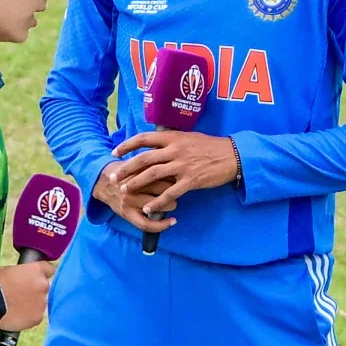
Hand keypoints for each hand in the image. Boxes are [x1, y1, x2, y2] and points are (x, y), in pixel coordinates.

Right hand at [0, 261, 55, 331]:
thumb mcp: (8, 269)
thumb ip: (21, 273)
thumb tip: (21, 277)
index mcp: (37, 270)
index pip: (49, 269)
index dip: (42, 274)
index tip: (35, 278)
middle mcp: (44, 285)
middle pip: (44, 288)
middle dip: (36, 290)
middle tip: (22, 294)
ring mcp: (42, 303)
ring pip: (40, 303)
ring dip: (33, 304)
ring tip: (18, 307)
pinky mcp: (37, 318)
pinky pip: (35, 316)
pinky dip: (28, 316)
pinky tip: (17, 316)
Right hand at [93, 161, 177, 232]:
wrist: (102, 182)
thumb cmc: (125, 171)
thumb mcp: (137, 162)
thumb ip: (154, 162)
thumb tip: (176, 163)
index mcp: (137, 170)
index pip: (163, 172)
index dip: (175, 175)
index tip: (180, 177)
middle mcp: (133, 186)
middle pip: (163, 188)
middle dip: (174, 189)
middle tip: (177, 189)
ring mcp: (130, 201)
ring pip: (158, 205)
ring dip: (170, 204)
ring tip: (173, 202)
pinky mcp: (127, 214)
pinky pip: (147, 224)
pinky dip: (162, 225)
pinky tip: (173, 221)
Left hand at [112, 132, 236, 213]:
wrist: (232, 156)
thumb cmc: (210, 146)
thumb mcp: (189, 137)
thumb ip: (171, 140)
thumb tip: (156, 141)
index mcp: (173, 138)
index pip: (144, 138)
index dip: (127, 145)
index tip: (115, 152)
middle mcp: (175, 150)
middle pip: (144, 159)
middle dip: (126, 168)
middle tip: (114, 177)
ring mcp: (182, 165)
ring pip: (153, 175)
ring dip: (136, 184)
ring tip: (125, 191)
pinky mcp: (191, 180)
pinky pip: (170, 193)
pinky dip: (157, 202)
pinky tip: (148, 208)